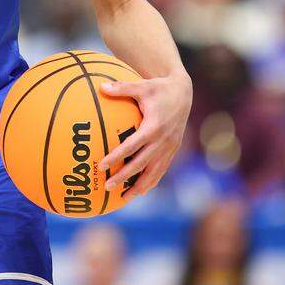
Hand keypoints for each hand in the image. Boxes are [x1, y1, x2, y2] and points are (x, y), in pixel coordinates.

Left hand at [97, 71, 191, 196]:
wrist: (184, 93)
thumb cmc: (159, 88)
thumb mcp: (141, 86)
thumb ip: (121, 88)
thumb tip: (100, 87)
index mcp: (154, 127)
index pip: (132, 146)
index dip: (117, 157)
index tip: (102, 166)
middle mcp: (163, 141)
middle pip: (141, 164)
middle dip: (124, 177)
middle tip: (107, 187)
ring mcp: (170, 147)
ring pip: (154, 172)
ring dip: (139, 186)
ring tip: (124, 198)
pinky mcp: (173, 150)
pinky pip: (162, 169)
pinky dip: (152, 181)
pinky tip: (141, 190)